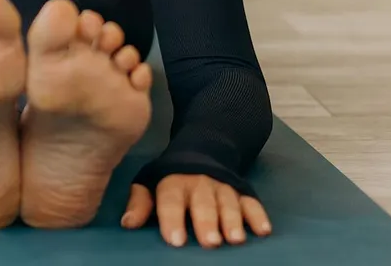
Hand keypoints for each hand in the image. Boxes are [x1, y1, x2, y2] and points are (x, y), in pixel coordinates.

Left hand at [121, 174, 271, 247]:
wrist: (203, 148)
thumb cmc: (171, 176)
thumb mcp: (150, 181)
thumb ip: (140, 202)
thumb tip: (128, 223)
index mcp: (174, 182)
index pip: (171, 200)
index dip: (173, 219)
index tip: (175, 240)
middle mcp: (200, 184)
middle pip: (203, 204)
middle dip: (206, 223)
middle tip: (210, 242)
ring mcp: (223, 187)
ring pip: (228, 204)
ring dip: (233, 221)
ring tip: (234, 239)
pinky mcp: (243, 191)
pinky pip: (252, 203)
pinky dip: (258, 216)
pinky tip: (263, 230)